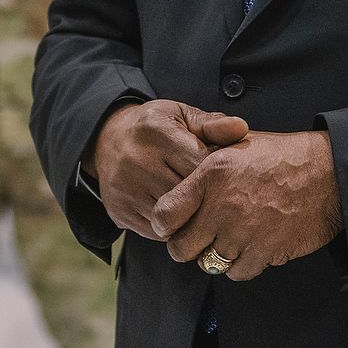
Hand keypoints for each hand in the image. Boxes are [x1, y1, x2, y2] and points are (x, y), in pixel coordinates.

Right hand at [88, 100, 248, 240]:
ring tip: (204, 208)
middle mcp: (136, 160)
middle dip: (207, 196)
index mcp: (156, 132)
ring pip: (174, 216)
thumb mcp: (180, 116)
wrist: (107, 141)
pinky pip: (158, 231)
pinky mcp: (120, 212)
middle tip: (221, 196)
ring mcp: (126, 189)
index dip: (218, 173)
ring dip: (192, 215)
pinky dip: (175, 227)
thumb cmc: (154, 129)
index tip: (225, 174)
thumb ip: (211, 124)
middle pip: (188, 192)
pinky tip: (183, 216)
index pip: (200, 163)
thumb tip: (241, 128)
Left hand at [158, 129, 340, 280]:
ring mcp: (243, 233)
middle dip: (186, 246)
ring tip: (229, 237)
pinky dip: (239, 264)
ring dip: (215, 254)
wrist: (328, 174)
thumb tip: (179, 180)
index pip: (164, 214)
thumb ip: (204, 164)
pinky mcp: (264, 252)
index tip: (171, 225)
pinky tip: (248, 246)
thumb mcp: (236, 144)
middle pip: (181, 249)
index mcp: (211, 176)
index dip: (164, 224)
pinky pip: (236, 272)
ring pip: (208, 263)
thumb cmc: (283, 157)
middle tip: (198, 238)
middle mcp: (222, 207)